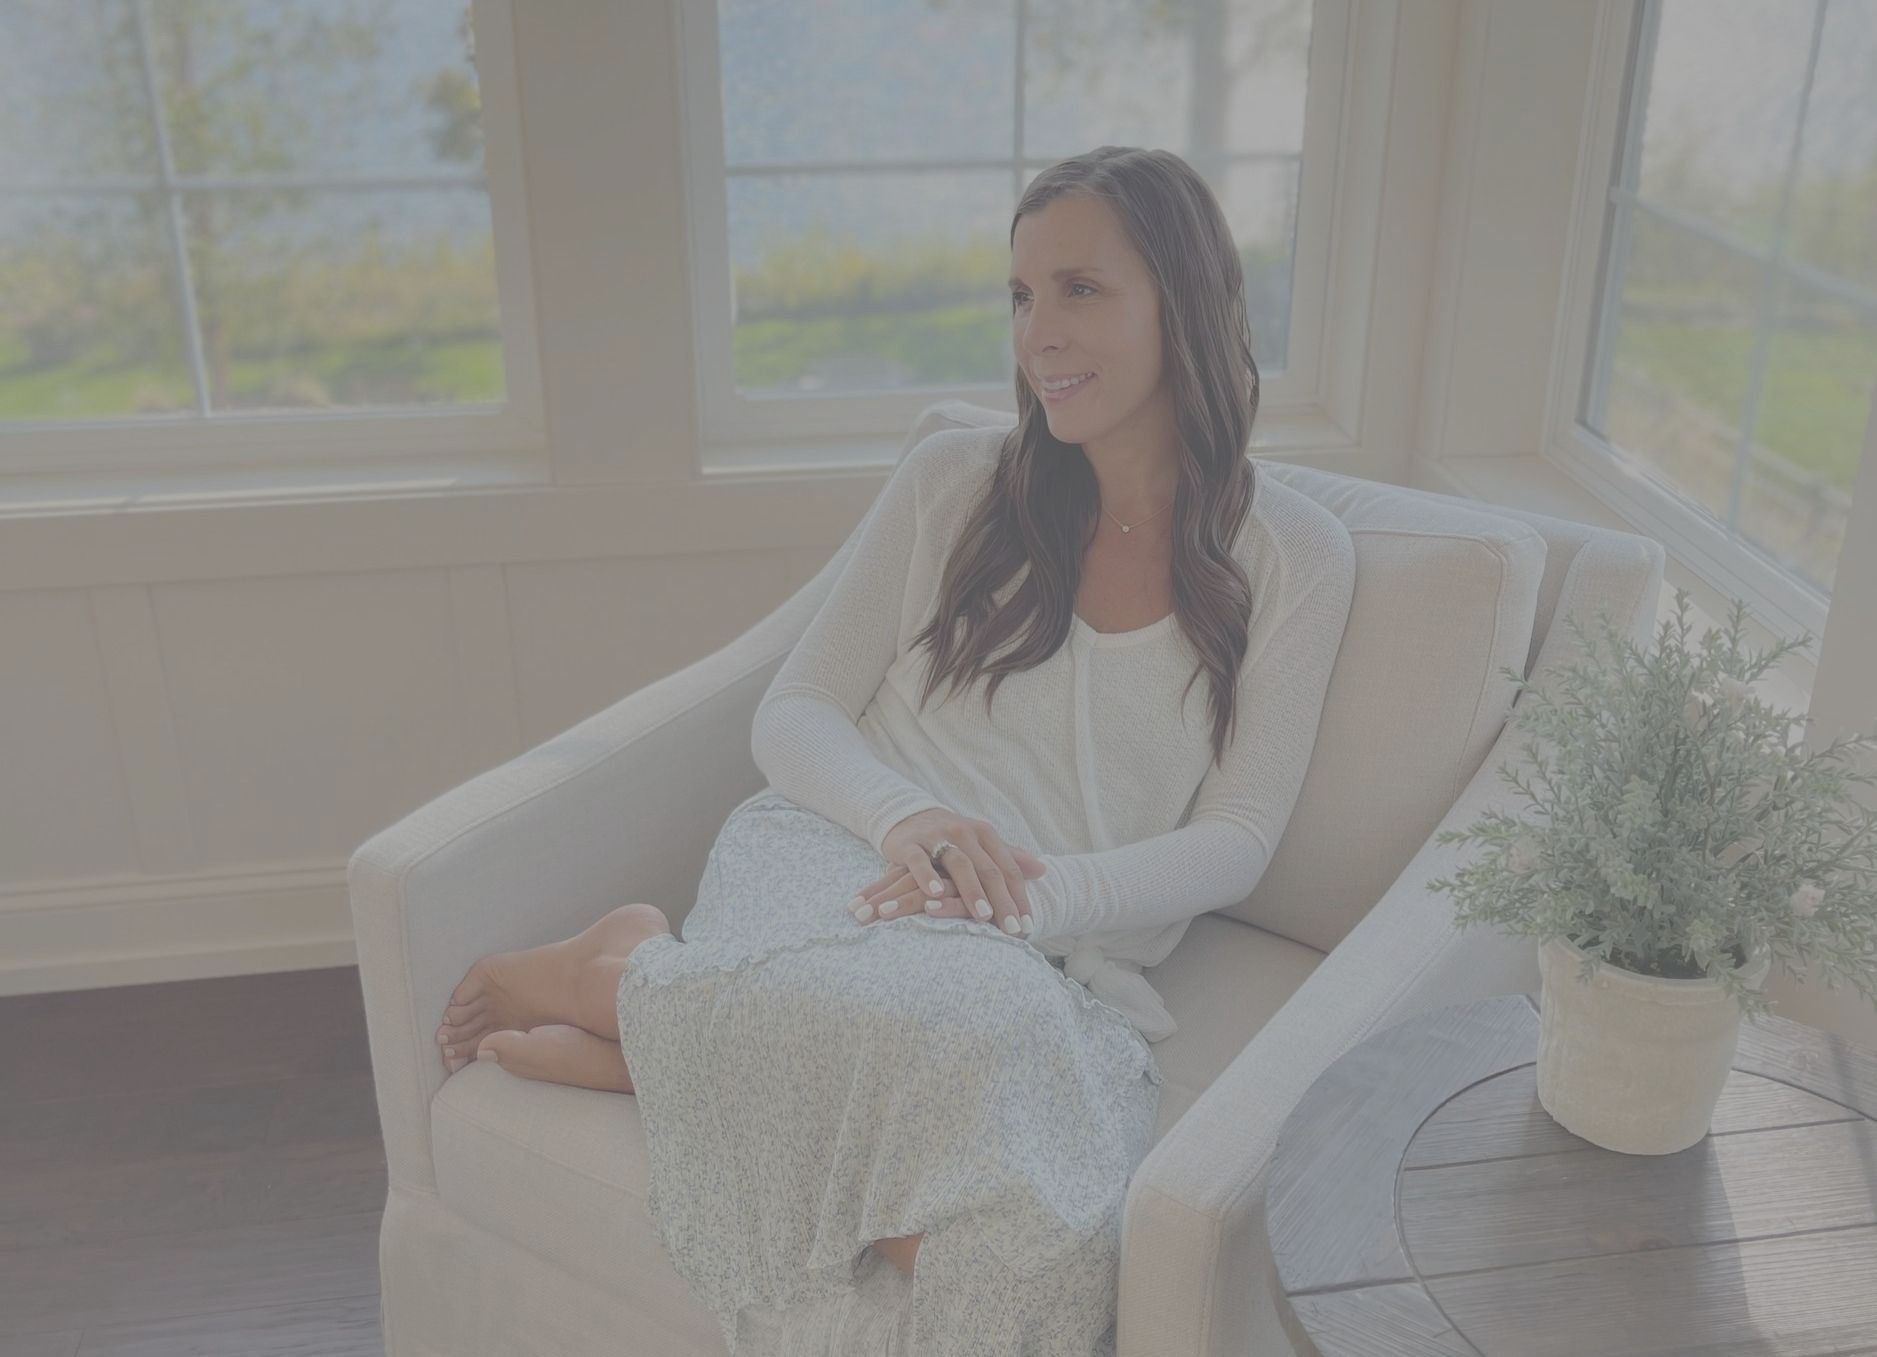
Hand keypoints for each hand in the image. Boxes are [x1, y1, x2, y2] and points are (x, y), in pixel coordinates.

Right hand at [853, 808, 1046, 936]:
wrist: (908, 817)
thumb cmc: (950, 839)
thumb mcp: (980, 844)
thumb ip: (1010, 857)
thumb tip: (1043, 870)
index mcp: (984, 834)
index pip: (1008, 868)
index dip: (1020, 897)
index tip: (1028, 925)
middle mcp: (964, 832)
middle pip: (988, 869)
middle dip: (1002, 901)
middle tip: (1012, 929)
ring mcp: (937, 836)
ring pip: (959, 864)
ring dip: (973, 891)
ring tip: (984, 916)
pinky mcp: (910, 844)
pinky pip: (919, 861)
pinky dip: (927, 876)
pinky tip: (934, 894)